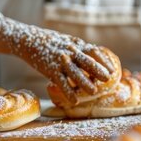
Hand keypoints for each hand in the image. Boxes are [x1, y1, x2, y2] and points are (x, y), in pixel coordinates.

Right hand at [0, 17, 116, 103]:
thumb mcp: (68, 42)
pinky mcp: (50, 70)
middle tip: (108, 79)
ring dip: (85, 83)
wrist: (28, 40)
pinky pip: (61, 82)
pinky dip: (68, 92)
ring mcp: (60, 61)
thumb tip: (95, 58)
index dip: (104, 61)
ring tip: (94, 91)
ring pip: (75, 73)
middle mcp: (69, 52)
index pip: (94, 51)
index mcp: (76, 45)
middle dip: (98, 70)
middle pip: (87, 61)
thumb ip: (80, 49)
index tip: (112, 70)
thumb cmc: (51, 43)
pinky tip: (74, 101)